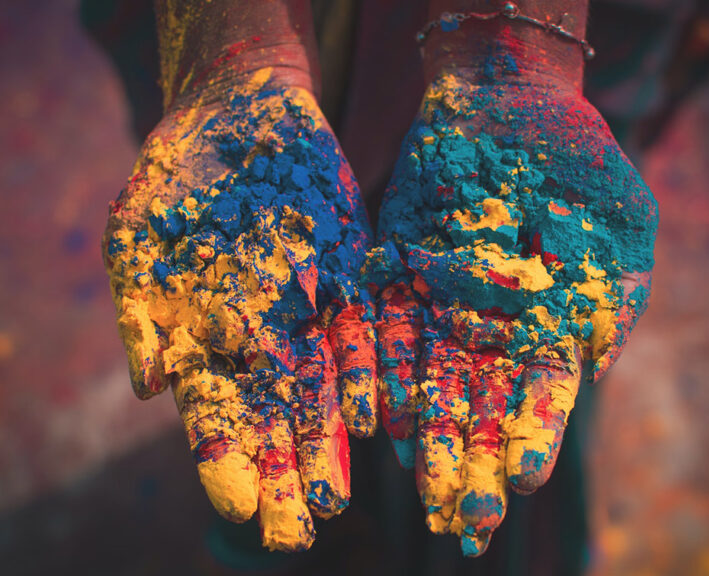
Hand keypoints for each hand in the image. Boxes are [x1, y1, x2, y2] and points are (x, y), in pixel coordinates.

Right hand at [103, 68, 376, 551]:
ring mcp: (307, 313)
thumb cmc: (178, 173)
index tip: (242, 510)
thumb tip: (148, 385)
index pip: (216, 417)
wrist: (242, 112)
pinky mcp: (349, 279)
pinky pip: (361, 335)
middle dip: (282, 476)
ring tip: (334, 498)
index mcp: (205, 337)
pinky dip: (363, 375)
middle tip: (295, 534)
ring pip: (319, 391)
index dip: (227, 463)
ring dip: (326, 443)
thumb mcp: (139, 232)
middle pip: (272, 421)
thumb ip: (142, 310)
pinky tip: (370, 418)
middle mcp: (259, 338)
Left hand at [369, 69, 656, 554]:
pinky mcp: (395, 277)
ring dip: (424, 435)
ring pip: (427, 381)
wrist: (507, 102)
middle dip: (472, 461)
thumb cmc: (577, 159)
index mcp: (547, 326)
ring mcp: (438, 305)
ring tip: (417, 487)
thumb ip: (612, 295)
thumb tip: (598, 366)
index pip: (539, 396)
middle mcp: (489, 328)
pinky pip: (383, 332)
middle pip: (479, 405)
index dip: (531, 436)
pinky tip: (377, 416)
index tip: (520, 481)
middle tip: (465, 522)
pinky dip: (380, 373)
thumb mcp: (619, 223)